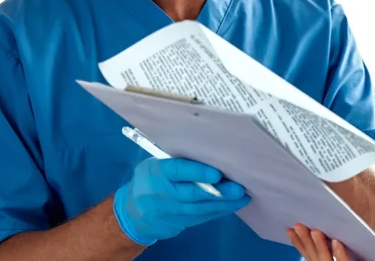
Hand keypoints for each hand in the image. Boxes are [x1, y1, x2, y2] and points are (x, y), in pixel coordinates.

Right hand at [113, 157, 250, 244]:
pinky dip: (219, 211)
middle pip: (192, 194)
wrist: (132, 212)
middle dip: (217, 192)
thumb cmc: (150, 179)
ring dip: (224, 203)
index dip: (197, 173)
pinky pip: (201, 217)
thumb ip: (177, 160)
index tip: (216, 173)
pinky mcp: (179, 223)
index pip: (177, 171)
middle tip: (238, 188)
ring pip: (200, 208)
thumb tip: (210, 150)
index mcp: (156, 172)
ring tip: (243, 196)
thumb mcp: (156, 164)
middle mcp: (163, 193)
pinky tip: (233, 205)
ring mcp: (171, 211)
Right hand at [287, 223, 350, 260]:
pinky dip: (339, 254)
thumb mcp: (335, 253)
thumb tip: (317, 227)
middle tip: (298, 225)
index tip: (290, 230)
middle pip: (314, 256)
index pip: (308, 254)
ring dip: (319, 245)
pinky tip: (336, 242)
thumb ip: (327, 247)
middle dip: (305, 241)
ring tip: (315, 231)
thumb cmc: (350, 255)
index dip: (298, 243)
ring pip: (325, 260)